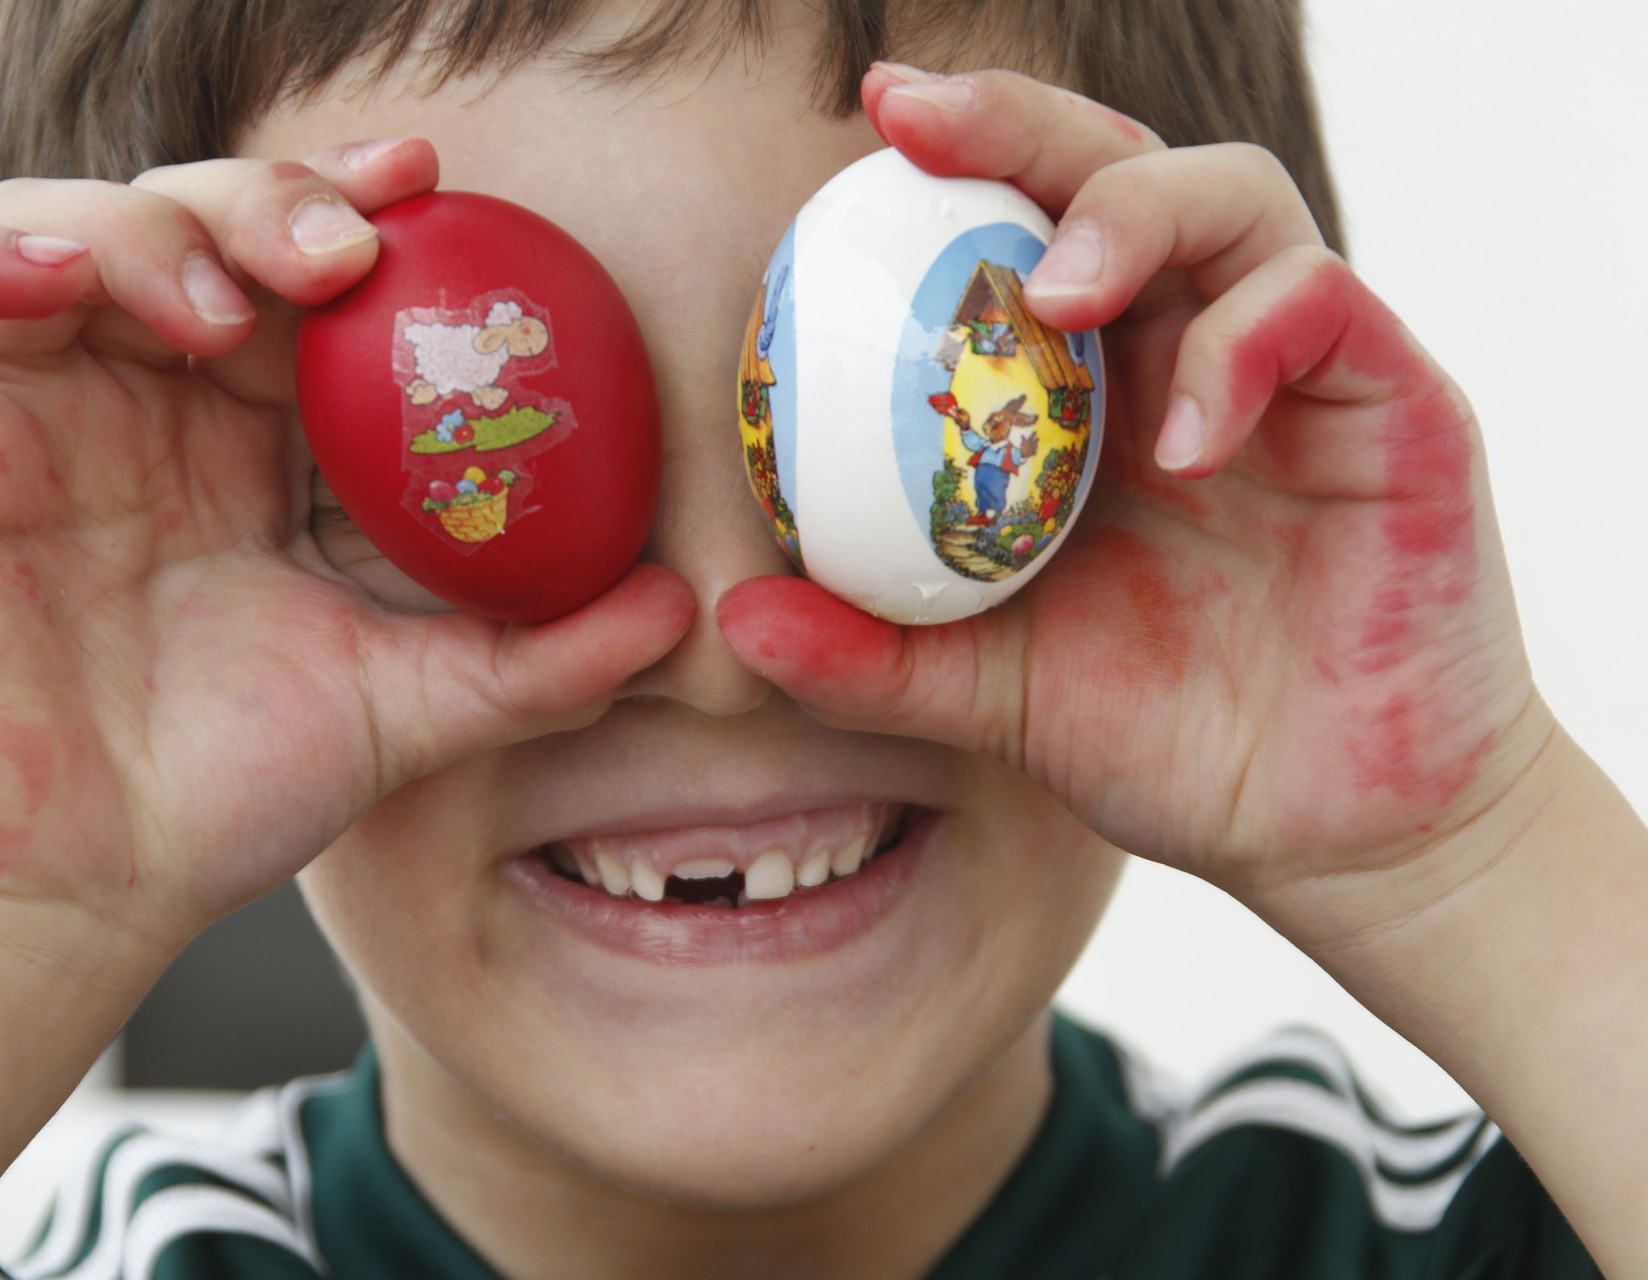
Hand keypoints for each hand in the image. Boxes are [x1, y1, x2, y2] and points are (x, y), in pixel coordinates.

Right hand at [0, 139, 692, 950]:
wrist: (79, 893)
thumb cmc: (229, 792)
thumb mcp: (410, 710)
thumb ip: (541, 658)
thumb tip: (679, 609)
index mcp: (250, 437)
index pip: (296, 279)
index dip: (355, 210)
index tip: (432, 189)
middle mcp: (140, 401)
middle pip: (187, 223)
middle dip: (264, 202)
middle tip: (343, 250)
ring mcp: (23, 413)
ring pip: (56, 231)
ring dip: (140, 226)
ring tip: (218, 306)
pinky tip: (57, 278)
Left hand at [718, 66, 1549, 930]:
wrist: (1327, 824)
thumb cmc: (1167, 737)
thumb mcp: (990, 691)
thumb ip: (870, 654)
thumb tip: (733, 615)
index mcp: (1097, 392)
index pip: (1026, 229)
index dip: (952, 165)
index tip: (863, 127)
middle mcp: (1190, 350)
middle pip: (1117, 169)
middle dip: (1019, 126)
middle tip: (918, 126)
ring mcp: (1296, 371)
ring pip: (1231, 198)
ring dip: (1133, 212)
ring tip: (1060, 292)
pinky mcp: (1397, 405)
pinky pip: (1324, 307)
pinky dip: (1246, 344)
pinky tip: (1186, 443)